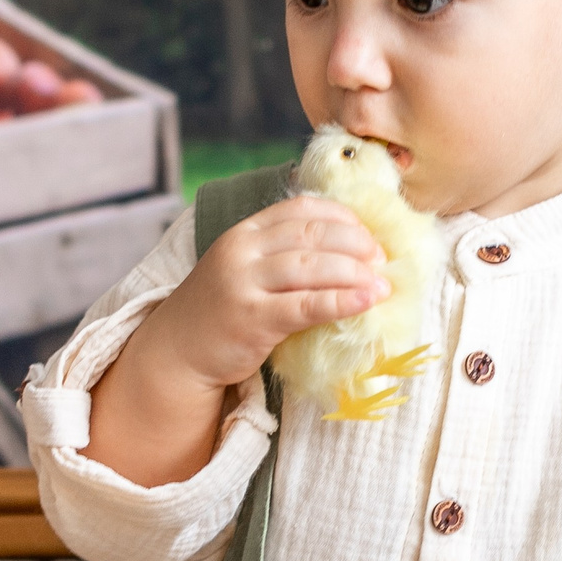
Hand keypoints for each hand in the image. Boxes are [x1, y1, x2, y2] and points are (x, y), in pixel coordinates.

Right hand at [83, 198, 386, 485]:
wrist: (177, 351)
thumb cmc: (221, 311)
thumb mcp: (246, 269)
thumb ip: (283, 255)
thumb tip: (349, 252)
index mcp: (245, 231)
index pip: (301, 209)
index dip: (343, 218)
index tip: (370, 234)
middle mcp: (242, 250)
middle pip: (312, 235)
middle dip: (356, 244)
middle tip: (383, 260)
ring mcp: (244, 283)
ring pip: (312, 266)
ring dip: (356, 272)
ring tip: (384, 283)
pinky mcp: (252, 318)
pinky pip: (306, 305)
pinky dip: (341, 301)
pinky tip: (366, 302)